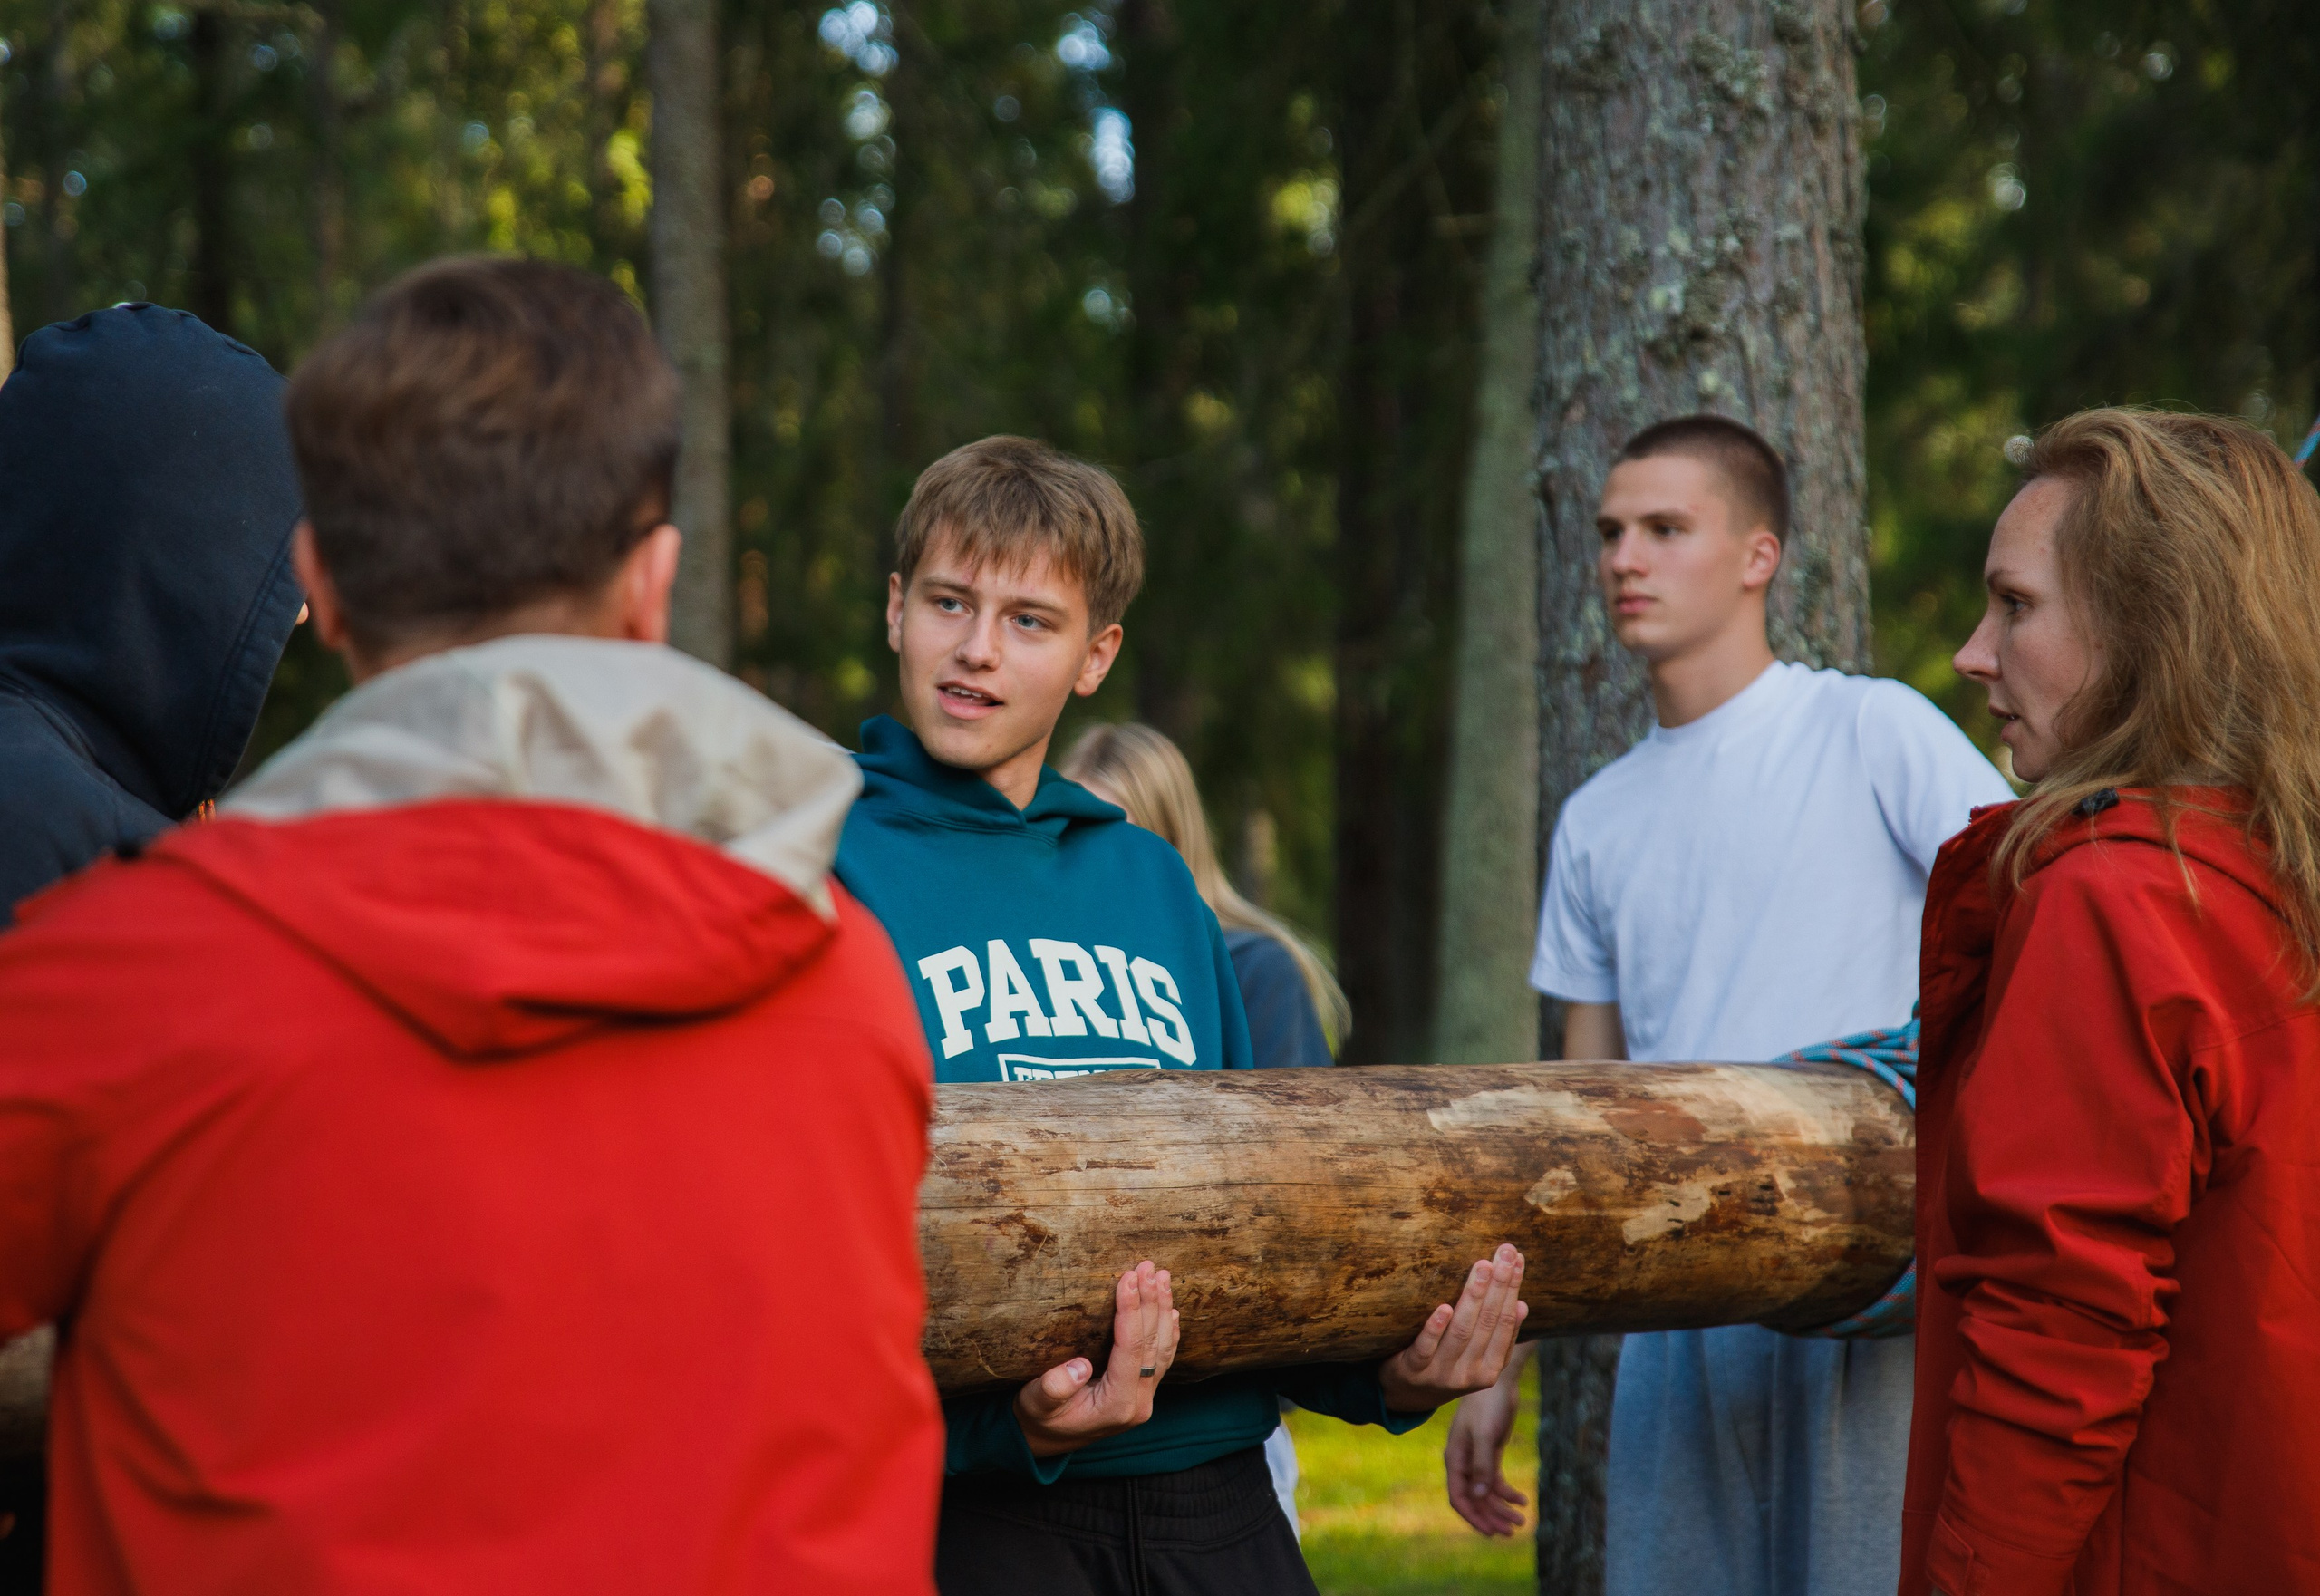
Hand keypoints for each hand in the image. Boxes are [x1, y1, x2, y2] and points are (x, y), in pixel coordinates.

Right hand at [1014, 1260, 1179, 1458]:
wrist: (1046, 1441)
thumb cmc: (1037, 1419)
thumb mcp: (1034, 1404)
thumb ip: (1054, 1388)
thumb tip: (1080, 1366)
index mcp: (1116, 1406)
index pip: (1130, 1349)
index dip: (1131, 1311)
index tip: (1128, 1277)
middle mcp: (1138, 1403)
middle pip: (1151, 1345)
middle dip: (1151, 1302)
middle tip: (1149, 1267)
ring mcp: (1144, 1399)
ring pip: (1161, 1349)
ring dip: (1163, 1310)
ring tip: (1162, 1277)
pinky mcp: (1143, 1392)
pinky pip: (1161, 1358)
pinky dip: (1167, 1331)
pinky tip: (1170, 1310)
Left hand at [1378, 1243, 1527, 1412]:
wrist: (1404, 1395)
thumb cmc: (1445, 1365)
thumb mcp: (1476, 1357)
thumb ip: (1498, 1335)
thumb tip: (1522, 1304)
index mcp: (1490, 1368)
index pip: (1506, 1322)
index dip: (1512, 1289)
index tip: (1518, 1258)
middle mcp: (1470, 1372)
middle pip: (1487, 1323)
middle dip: (1499, 1285)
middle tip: (1506, 1252)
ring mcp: (1441, 1372)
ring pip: (1461, 1332)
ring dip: (1473, 1298)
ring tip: (1482, 1267)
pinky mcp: (1412, 1370)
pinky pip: (1425, 1348)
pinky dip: (1435, 1328)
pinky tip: (1443, 1307)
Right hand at [1445, 1343, 1531, 1534]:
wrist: (1498, 1383)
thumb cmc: (1486, 1406)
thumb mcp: (1484, 1435)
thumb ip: (1481, 1465)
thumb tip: (1480, 1496)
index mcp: (1455, 1459)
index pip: (1459, 1497)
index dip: (1473, 1517)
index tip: (1491, 1532)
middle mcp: (1464, 1463)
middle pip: (1475, 1499)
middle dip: (1492, 1517)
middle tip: (1512, 1530)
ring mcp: (1477, 1459)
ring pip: (1487, 1493)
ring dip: (1502, 1508)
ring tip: (1521, 1520)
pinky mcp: (1490, 1454)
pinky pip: (1497, 1481)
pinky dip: (1508, 1493)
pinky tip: (1522, 1499)